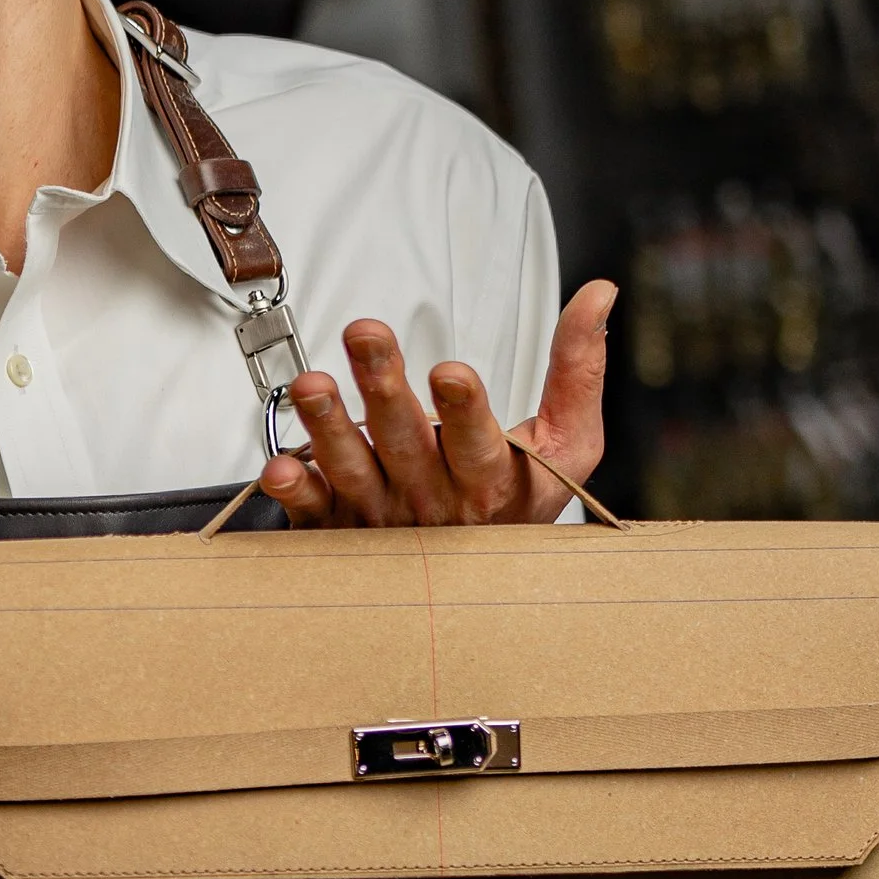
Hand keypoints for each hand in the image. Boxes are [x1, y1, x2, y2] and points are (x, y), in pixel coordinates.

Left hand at [261, 282, 615, 527]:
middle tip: (366, 333)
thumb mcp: (566, 444)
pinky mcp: (341, 531)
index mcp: (491, 484)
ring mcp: (383, 519)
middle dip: (384, 387)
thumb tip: (600, 291)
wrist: (475, 587)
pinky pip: (314, 514)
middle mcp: (433, 504)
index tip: (450, 371)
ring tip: (311, 384)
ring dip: (329, 427)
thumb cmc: (517, 502)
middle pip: (406, 443)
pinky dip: (296, 492)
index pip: (478, 445)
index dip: (464, 410)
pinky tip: (278, 466)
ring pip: (354, 471)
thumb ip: (578, 369)